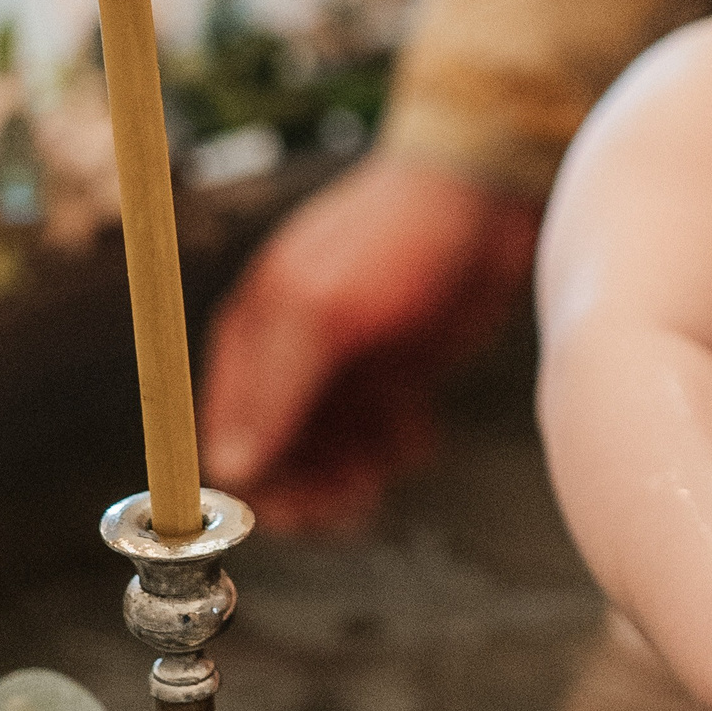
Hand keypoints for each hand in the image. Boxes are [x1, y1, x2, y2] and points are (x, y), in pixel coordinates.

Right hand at [200, 157, 538, 531]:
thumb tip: (229, 469)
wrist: (487, 201)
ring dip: (359, 471)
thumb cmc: (395, 237)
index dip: (255, 486)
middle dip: (313, 487)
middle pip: (278, 461)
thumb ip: (277, 392)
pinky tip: (421, 427)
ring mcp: (342, 372)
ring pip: (331, 458)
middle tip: (358, 493)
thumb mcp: (326, 312)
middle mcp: (289, 362)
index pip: (224, 440)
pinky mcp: (394, 378)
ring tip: (395, 448)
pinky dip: (397, 447)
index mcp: (252, 340)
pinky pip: (380, 441)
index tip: (297, 509)